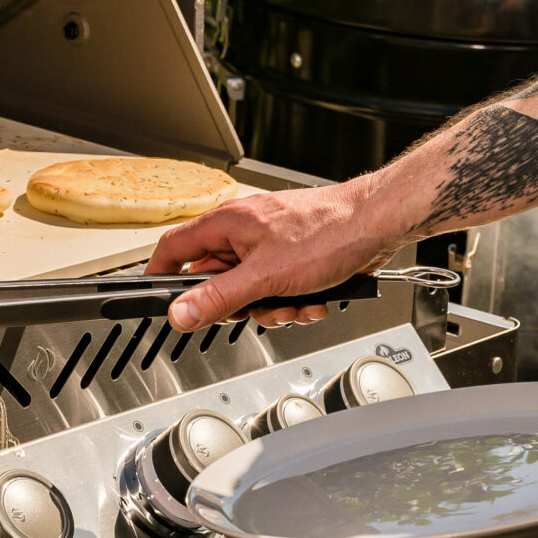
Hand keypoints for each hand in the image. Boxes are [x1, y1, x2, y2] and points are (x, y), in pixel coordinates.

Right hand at [148, 180, 394, 330]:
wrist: (379, 224)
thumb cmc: (330, 232)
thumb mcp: (265, 276)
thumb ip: (219, 298)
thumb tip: (179, 313)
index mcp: (227, 223)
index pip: (174, 249)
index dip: (161, 276)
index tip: (158, 300)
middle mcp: (244, 230)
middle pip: (216, 279)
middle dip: (239, 305)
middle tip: (255, 307)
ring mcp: (269, 244)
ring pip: (249, 290)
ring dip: (271, 307)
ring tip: (294, 304)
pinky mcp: (292, 256)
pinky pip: (276, 288)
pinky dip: (292, 301)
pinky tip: (311, 300)